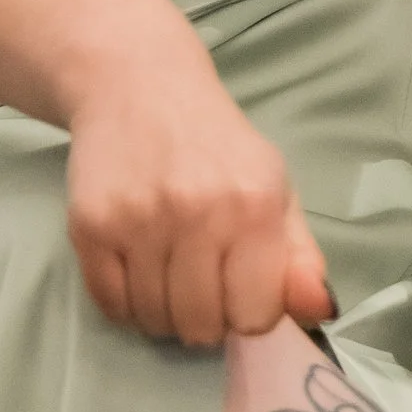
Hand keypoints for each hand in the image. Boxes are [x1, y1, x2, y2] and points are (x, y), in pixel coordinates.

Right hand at [65, 32, 334, 346]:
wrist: (139, 85)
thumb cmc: (217, 146)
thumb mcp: (275, 188)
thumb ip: (301, 256)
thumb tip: (321, 313)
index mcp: (255, 203)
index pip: (256, 316)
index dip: (250, 311)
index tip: (240, 288)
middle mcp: (197, 211)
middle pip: (202, 326)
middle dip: (206, 318)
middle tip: (201, 282)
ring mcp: (139, 219)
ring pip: (154, 320)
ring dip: (164, 311)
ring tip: (169, 273)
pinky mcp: (90, 225)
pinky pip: (111, 306)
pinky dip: (125, 303)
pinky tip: (137, 271)